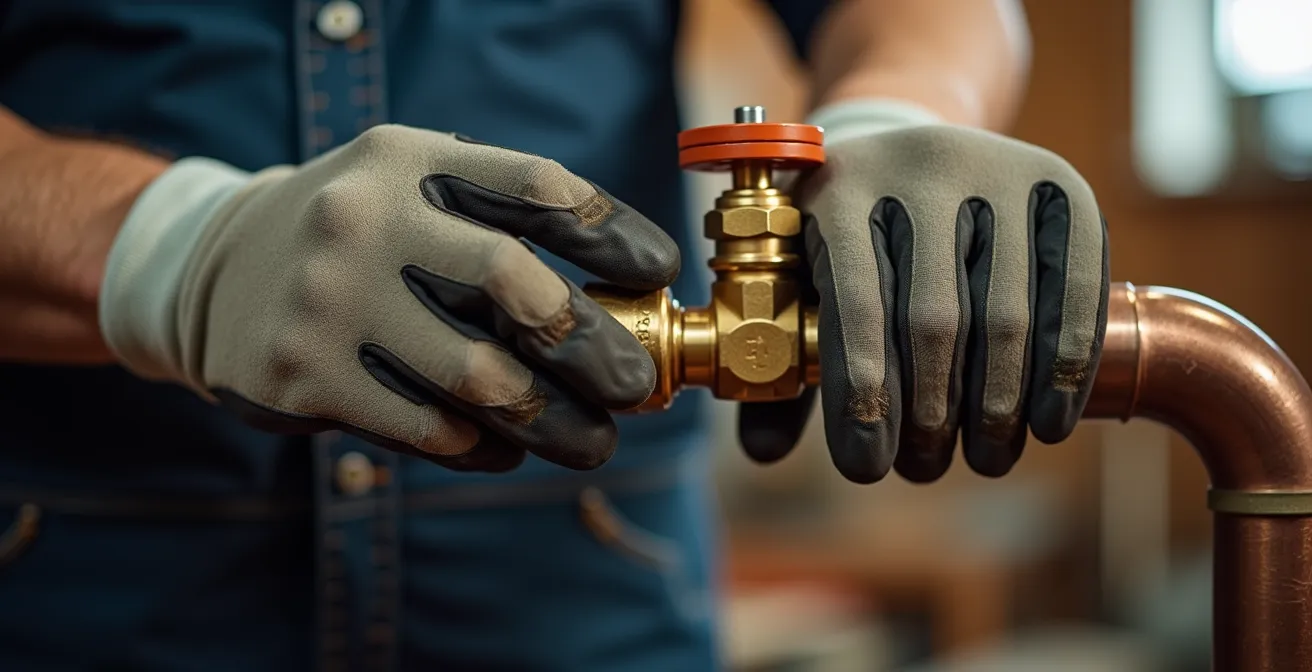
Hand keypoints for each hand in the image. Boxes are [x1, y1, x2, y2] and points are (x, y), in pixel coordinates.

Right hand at [99, 124, 679, 471]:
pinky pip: (428, 427)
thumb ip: (497, 220)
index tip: (656, 272)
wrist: (210, 271)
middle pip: (514, 283)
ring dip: (555, 418)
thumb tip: (622, 295)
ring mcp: (330, 299)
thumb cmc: (355, 233)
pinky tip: (508, 448)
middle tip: (634, 384)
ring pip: (478, 376)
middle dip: (592, 342)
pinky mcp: (306, 376)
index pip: (535, 186)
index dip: (612, 232)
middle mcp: (364, 219)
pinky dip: (485, 445)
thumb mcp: (410, 187)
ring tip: (593, 440)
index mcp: (406, 159)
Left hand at [739, 101, 1108, 483]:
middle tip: (923, 469)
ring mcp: (998, 168)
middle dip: (929, 414)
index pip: (855, 304)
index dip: (863, 396)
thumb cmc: (845, 238)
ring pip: (1006, 313)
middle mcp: (920, 166)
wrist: (912, 146)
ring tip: (984, 458)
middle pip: (934, 318)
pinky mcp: (1061, 183)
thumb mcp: (801, 275)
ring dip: (998, 405)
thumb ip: (780, 356)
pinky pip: (1074, 288)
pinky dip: (1064, 366)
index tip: (867, 465)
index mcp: (838, 187)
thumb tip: (761, 453)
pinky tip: (1046, 423)